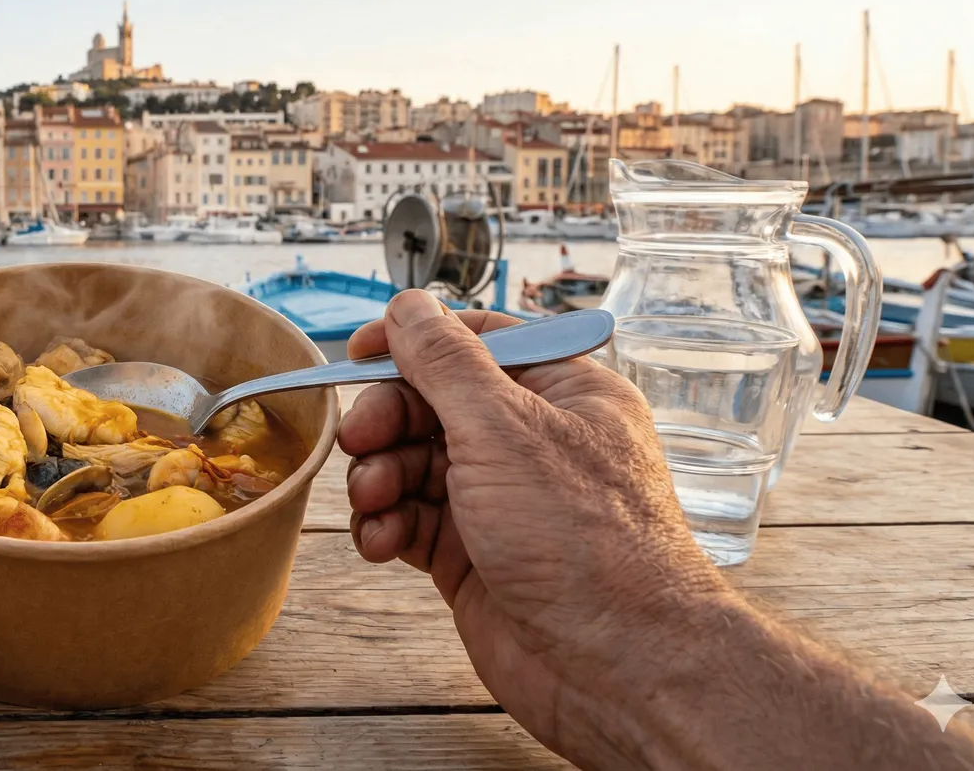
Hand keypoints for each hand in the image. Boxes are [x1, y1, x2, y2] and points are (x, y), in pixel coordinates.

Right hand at [340, 290, 733, 763]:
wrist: (616, 665)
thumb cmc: (586, 543)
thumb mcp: (505, 429)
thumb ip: (447, 363)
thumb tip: (410, 308)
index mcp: (562, 393)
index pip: (476, 343)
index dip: (413, 344)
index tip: (357, 352)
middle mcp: (532, 443)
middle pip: (432, 404)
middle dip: (387, 420)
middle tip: (360, 440)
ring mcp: (501, 502)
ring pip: (413, 465)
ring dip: (379, 478)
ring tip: (374, 503)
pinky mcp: (474, 556)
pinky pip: (411, 522)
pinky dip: (386, 526)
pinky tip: (380, 543)